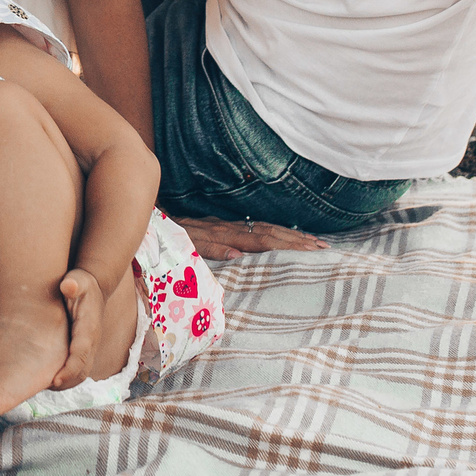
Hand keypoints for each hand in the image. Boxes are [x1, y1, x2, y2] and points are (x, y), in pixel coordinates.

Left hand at [52, 268, 104, 388]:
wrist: (95, 287)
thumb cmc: (82, 284)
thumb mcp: (78, 279)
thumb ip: (74, 283)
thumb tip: (68, 285)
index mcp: (89, 328)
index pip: (81, 354)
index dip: (70, 370)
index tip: (55, 380)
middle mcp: (92, 342)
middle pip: (82, 371)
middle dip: (66, 382)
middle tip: (44, 387)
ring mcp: (89, 347)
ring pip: (81, 374)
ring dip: (66, 383)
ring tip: (44, 386)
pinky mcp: (84, 349)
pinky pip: (78, 370)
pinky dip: (67, 378)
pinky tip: (49, 378)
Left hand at [175, 215, 326, 261]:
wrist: (152, 220)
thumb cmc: (169, 241)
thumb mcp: (186, 247)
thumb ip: (211, 250)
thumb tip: (238, 255)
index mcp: (224, 234)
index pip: (262, 240)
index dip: (287, 246)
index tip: (309, 251)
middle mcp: (229, 228)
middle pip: (270, 233)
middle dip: (298, 240)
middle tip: (323, 248)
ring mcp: (228, 225)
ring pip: (267, 229)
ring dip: (292, 236)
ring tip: (316, 243)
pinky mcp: (224, 225)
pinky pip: (257, 228)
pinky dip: (276, 232)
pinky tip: (290, 237)